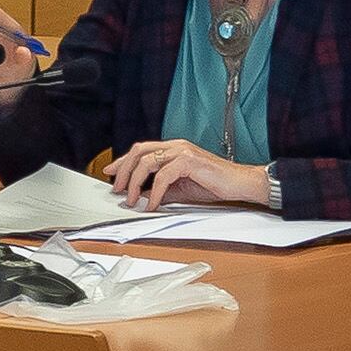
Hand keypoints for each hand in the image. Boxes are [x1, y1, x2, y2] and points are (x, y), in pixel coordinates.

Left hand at [104, 141, 270, 210]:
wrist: (240, 184)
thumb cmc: (215, 184)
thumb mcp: (181, 189)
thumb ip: (161, 190)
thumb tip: (142, 197)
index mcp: (173, 149)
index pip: (142, 150)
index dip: (123, 161)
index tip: (110, 172)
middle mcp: (176, 146)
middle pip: (139, 152)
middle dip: (124, 171)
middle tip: (117, 189)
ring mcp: (183, 151)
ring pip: (147, 162)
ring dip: (135, 183)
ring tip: (132, 200)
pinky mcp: (190, 161)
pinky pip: (163, 176)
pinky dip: (154, 193)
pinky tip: (153, 204)